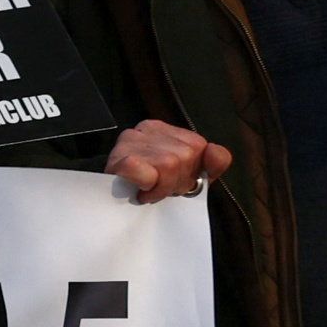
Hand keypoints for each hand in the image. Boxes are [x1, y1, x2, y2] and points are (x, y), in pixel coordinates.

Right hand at [105, 118, 231, 203]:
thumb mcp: (190, 175)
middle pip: (185, 156)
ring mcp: (131, 140)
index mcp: (168, 131)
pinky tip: (139, 188)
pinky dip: (145, 182)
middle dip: (176, 181)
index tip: (178, 181)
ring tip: (149, 190)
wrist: (111, 197)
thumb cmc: (151, 186)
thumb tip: (215, 150)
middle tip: (160, 189)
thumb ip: (212, 163)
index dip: (192, 171)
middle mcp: (149, 129)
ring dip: (161, 187)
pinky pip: (140, 167)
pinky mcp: (118, 156)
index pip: (199, 146)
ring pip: (168, 164)